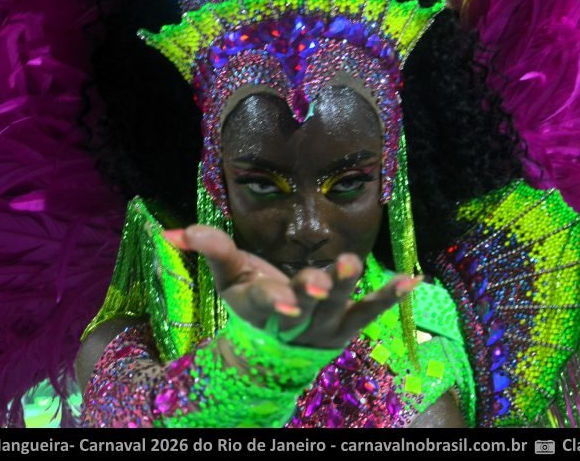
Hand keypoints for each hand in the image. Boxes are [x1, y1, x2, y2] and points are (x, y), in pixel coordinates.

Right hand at [162, 225, 420, 348]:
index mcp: (263, 307)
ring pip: (339, 307)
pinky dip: (390, 297)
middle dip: (314, 293)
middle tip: (323, 282)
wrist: (275, 348)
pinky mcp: (349, 324)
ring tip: (354, 264)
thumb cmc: (251, 300)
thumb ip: (209, 250)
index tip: (285, 303)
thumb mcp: (229, 277)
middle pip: (307, 306)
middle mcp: (297, 320)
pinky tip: (411, 280)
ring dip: (349, 288)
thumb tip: (169, 230)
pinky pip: (371, 311)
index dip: (275, 302)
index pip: (267, 304)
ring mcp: (326, 325)